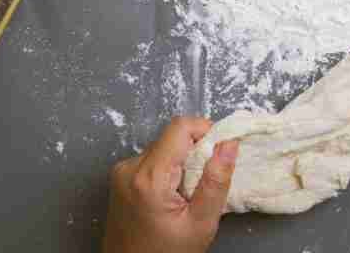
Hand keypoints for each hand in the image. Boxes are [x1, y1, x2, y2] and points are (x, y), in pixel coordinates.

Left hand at [103, 116, 238, 252]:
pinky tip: (169, 197)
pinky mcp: (120, 177)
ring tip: (184, 195)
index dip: (205, 132)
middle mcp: (129, 167)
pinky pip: (152, 159)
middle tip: (202, 185)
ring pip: (163, 147)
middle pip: (172, 137)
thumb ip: (216, 181)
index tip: (217, 155)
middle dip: (194, 153)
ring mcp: (121, 172)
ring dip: (180, 162)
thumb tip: (229, 143)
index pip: (181, 126)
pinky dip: (167, 170)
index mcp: (149, 177)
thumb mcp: (201, 223)